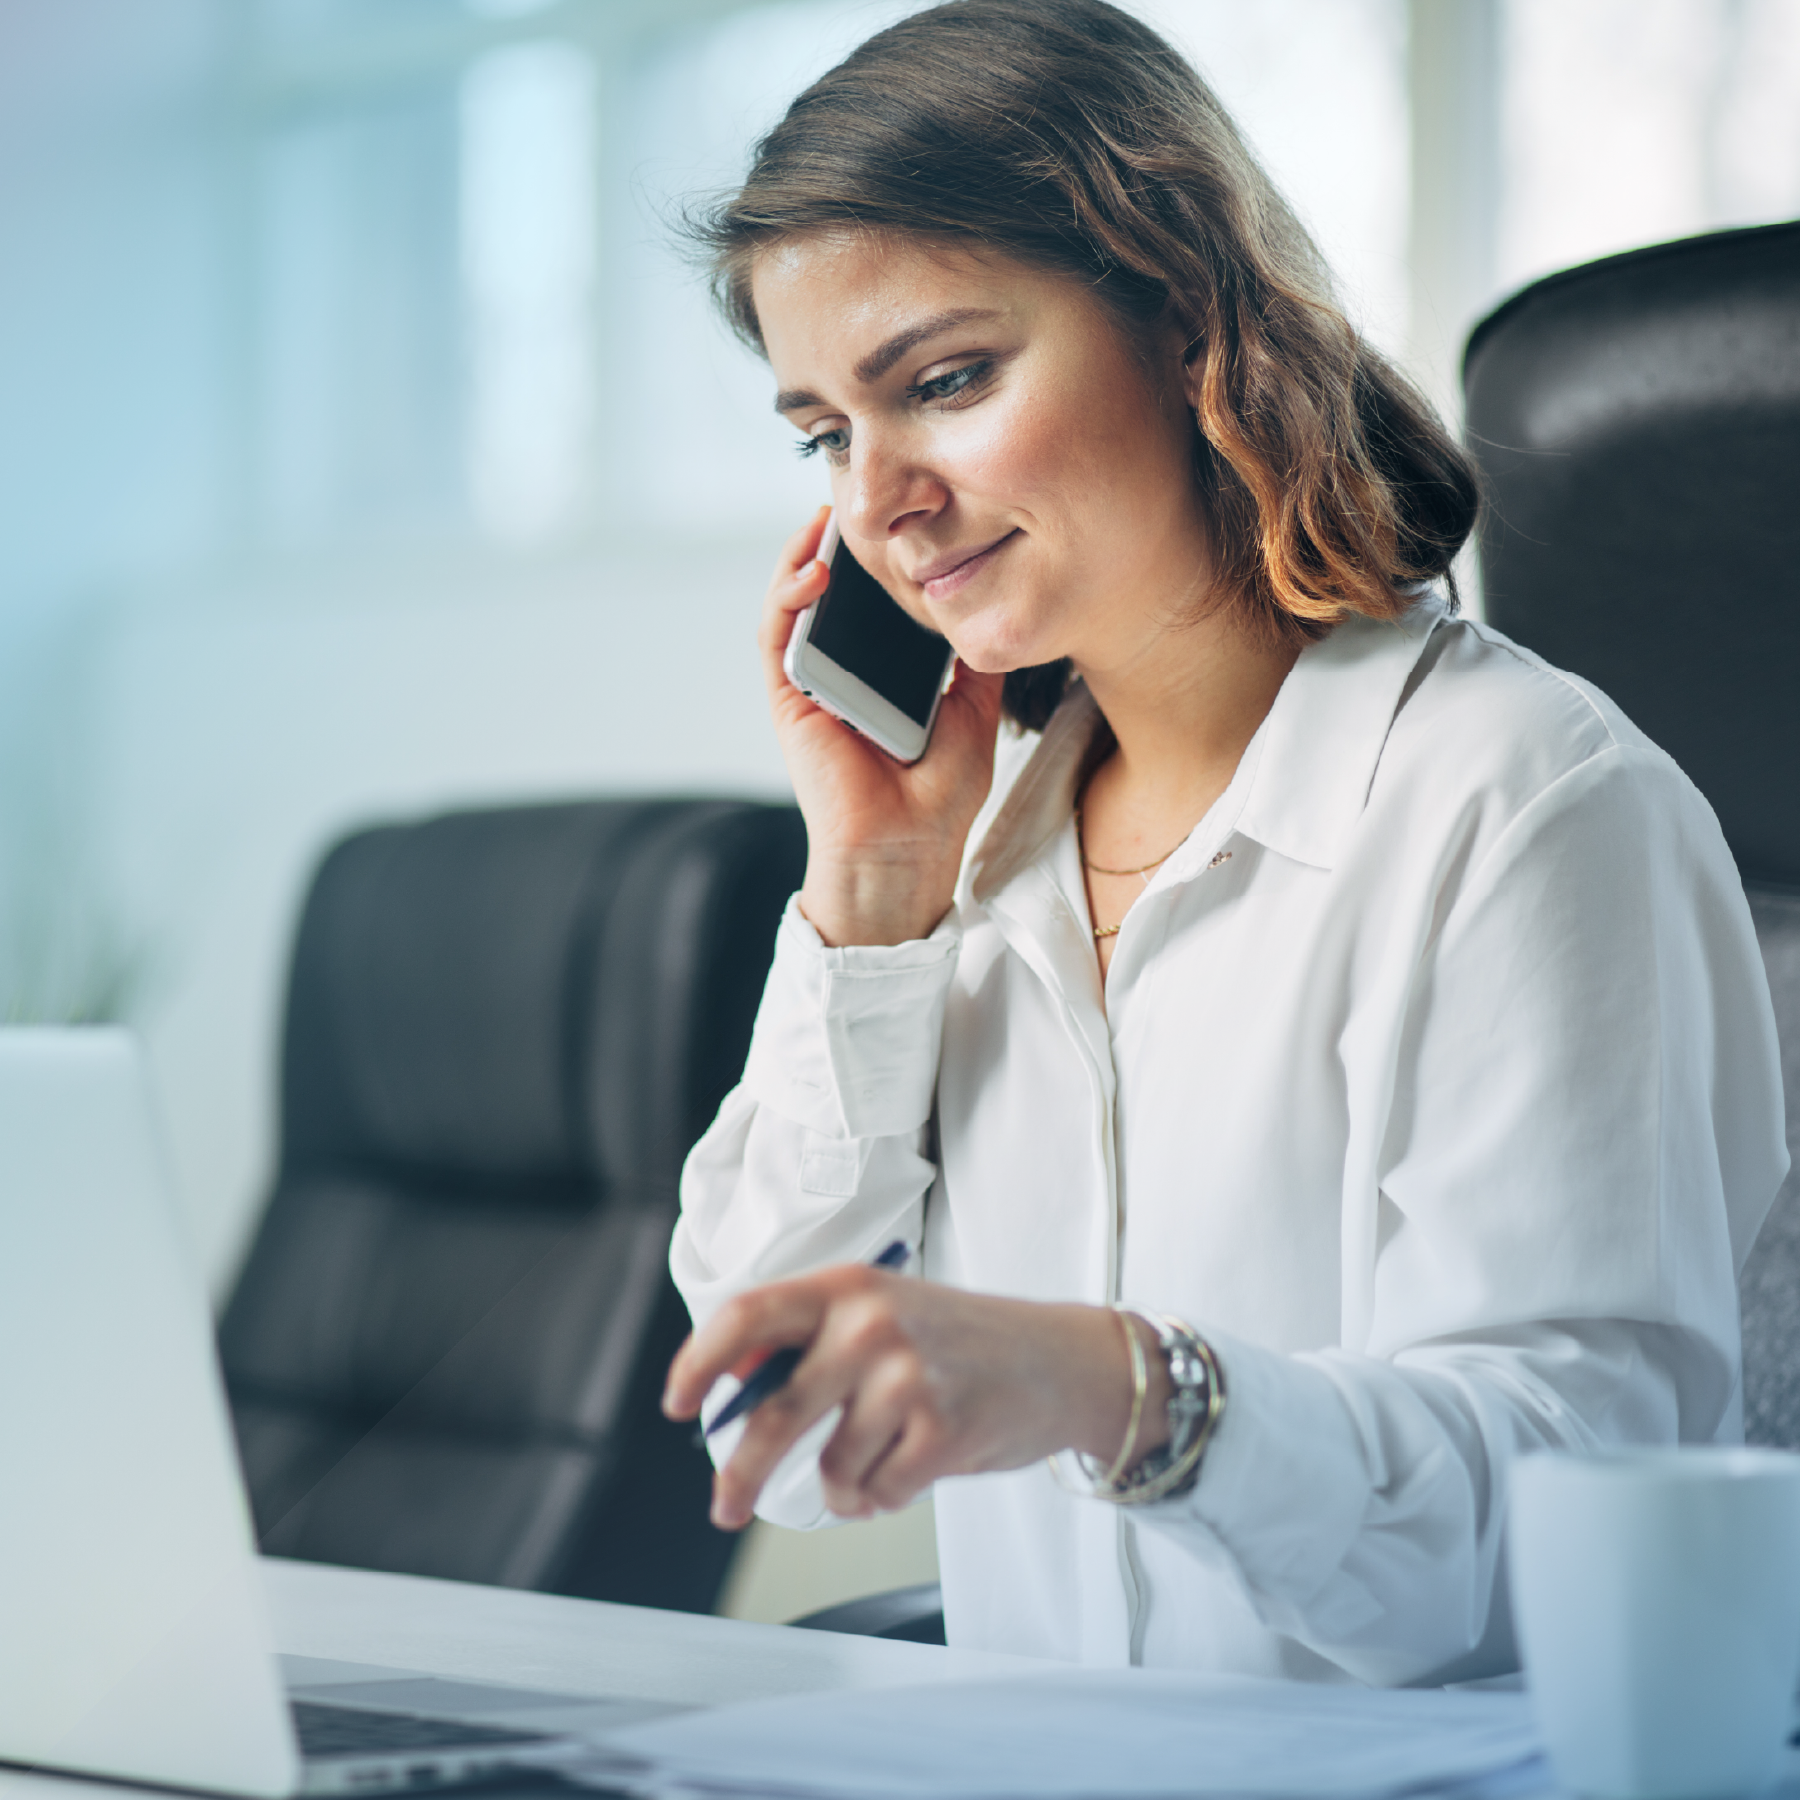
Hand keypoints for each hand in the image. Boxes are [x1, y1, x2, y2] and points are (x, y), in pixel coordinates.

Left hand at [662, 1265, 1170, 1527]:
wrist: (1062, 1360)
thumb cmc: (964, 1342)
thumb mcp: (883, 1312)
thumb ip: (814, 1340)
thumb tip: (734, 1392)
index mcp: (848, 1284)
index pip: (747, 1315)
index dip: (700, 1361)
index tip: (676, 1400)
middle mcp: (870, 1322)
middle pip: (774, 1414)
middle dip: (738, 1472)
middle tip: (724, 1504)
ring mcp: (906, 1375)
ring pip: (832, 1468)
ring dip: (847, 1483)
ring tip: (888, 1454)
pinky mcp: (940, 1428)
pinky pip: (876, 1493)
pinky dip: (886, 1495)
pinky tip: (919, 1463)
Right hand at [762, 509, 1005, 946]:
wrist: (909, 851)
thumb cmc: (938, 797)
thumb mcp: (975, 711)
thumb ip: (975, 661)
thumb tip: (987, 603)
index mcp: (882, 676)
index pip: (872, 605)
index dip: (880, 562)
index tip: (903, 519)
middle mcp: (841, 675)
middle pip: (831, 596)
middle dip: (841, 544)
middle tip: (863, 499)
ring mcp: (811, 685)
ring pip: (794, 604)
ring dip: (804, 556)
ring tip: (829, 518)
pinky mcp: (788, 701)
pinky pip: (776, 637)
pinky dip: (786, 597)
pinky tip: (813, 570)